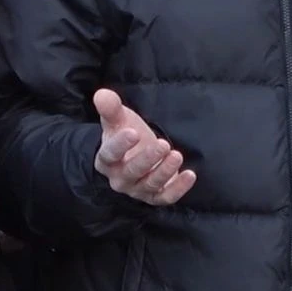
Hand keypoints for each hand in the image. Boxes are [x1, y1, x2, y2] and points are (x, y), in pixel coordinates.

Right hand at [94, 89, 195, 205]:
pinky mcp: (155, 196)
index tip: (133, 132)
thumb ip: (111, 108)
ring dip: (165, 171)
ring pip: (150, 184)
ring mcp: (137, 189)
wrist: (134, 154)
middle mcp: (119, 178)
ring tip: (176, 155)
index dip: (120, 145)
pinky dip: (178, 189)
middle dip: (148, 159)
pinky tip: (190, 174)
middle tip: (163, 144)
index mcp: (106, 160)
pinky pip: (165, 197)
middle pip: (132, 172)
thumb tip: (102, 94)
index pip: (110, 154)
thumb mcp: (118, 120)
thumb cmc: (124, 134)